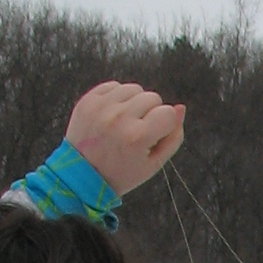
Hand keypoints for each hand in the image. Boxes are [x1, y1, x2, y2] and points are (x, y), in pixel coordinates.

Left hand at [64, 81, 186, 194]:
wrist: (81, 176)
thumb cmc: (122, 173)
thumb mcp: (154, 164)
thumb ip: (174, 137)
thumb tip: (180, 108)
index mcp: (138, 137)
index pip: (168, 113)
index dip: (165, 124)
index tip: (153, 137)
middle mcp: (119, 118)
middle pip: (153, 97)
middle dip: (150, 113)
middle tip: (137, 131)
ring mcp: (102, 107)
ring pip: (134, 88)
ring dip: (134, 103)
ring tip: (125, 122)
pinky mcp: (88, 100)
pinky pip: (114, 86)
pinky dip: (118, 98)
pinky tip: (113, 115)